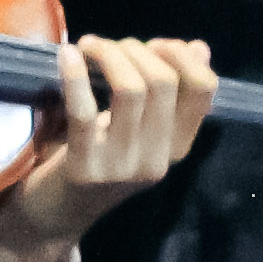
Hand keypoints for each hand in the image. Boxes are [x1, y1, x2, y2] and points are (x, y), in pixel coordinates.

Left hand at [0, 33, 221, 261]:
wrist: (58, 216)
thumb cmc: (100, 161)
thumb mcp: (141, 130)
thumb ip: (169, 94)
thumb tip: (199, 48)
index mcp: (178, 147)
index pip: (204, 89)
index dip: (181, 55)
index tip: (154, 44)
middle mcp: (158, 158)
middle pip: (163, 82)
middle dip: (134, 49)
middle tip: (108, 47)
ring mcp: (123, 166)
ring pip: (131, 90)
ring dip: (108, 55)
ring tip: (89, 46)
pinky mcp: (85, 169)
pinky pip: (83, 111)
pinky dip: (75, 75)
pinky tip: (66, 55)